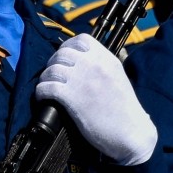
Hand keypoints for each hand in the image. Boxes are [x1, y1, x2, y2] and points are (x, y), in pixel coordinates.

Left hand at [34, 35, 156, 165]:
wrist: (132, 133)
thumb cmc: (125, 111)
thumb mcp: (119, 78)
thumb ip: (103, 67)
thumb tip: (84, 62)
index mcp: (107, 60)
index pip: (81, 40)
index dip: (68, 46)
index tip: (65, 58)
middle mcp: (94, 66)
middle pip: (63, 53)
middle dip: (54, 63)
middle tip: (54, 75)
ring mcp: (83, 81)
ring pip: (52, 69)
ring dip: (46, 78)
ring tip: (47, 87)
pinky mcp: (73, 98)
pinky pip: (47, 87)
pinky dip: (41, 92)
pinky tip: (43, 98)